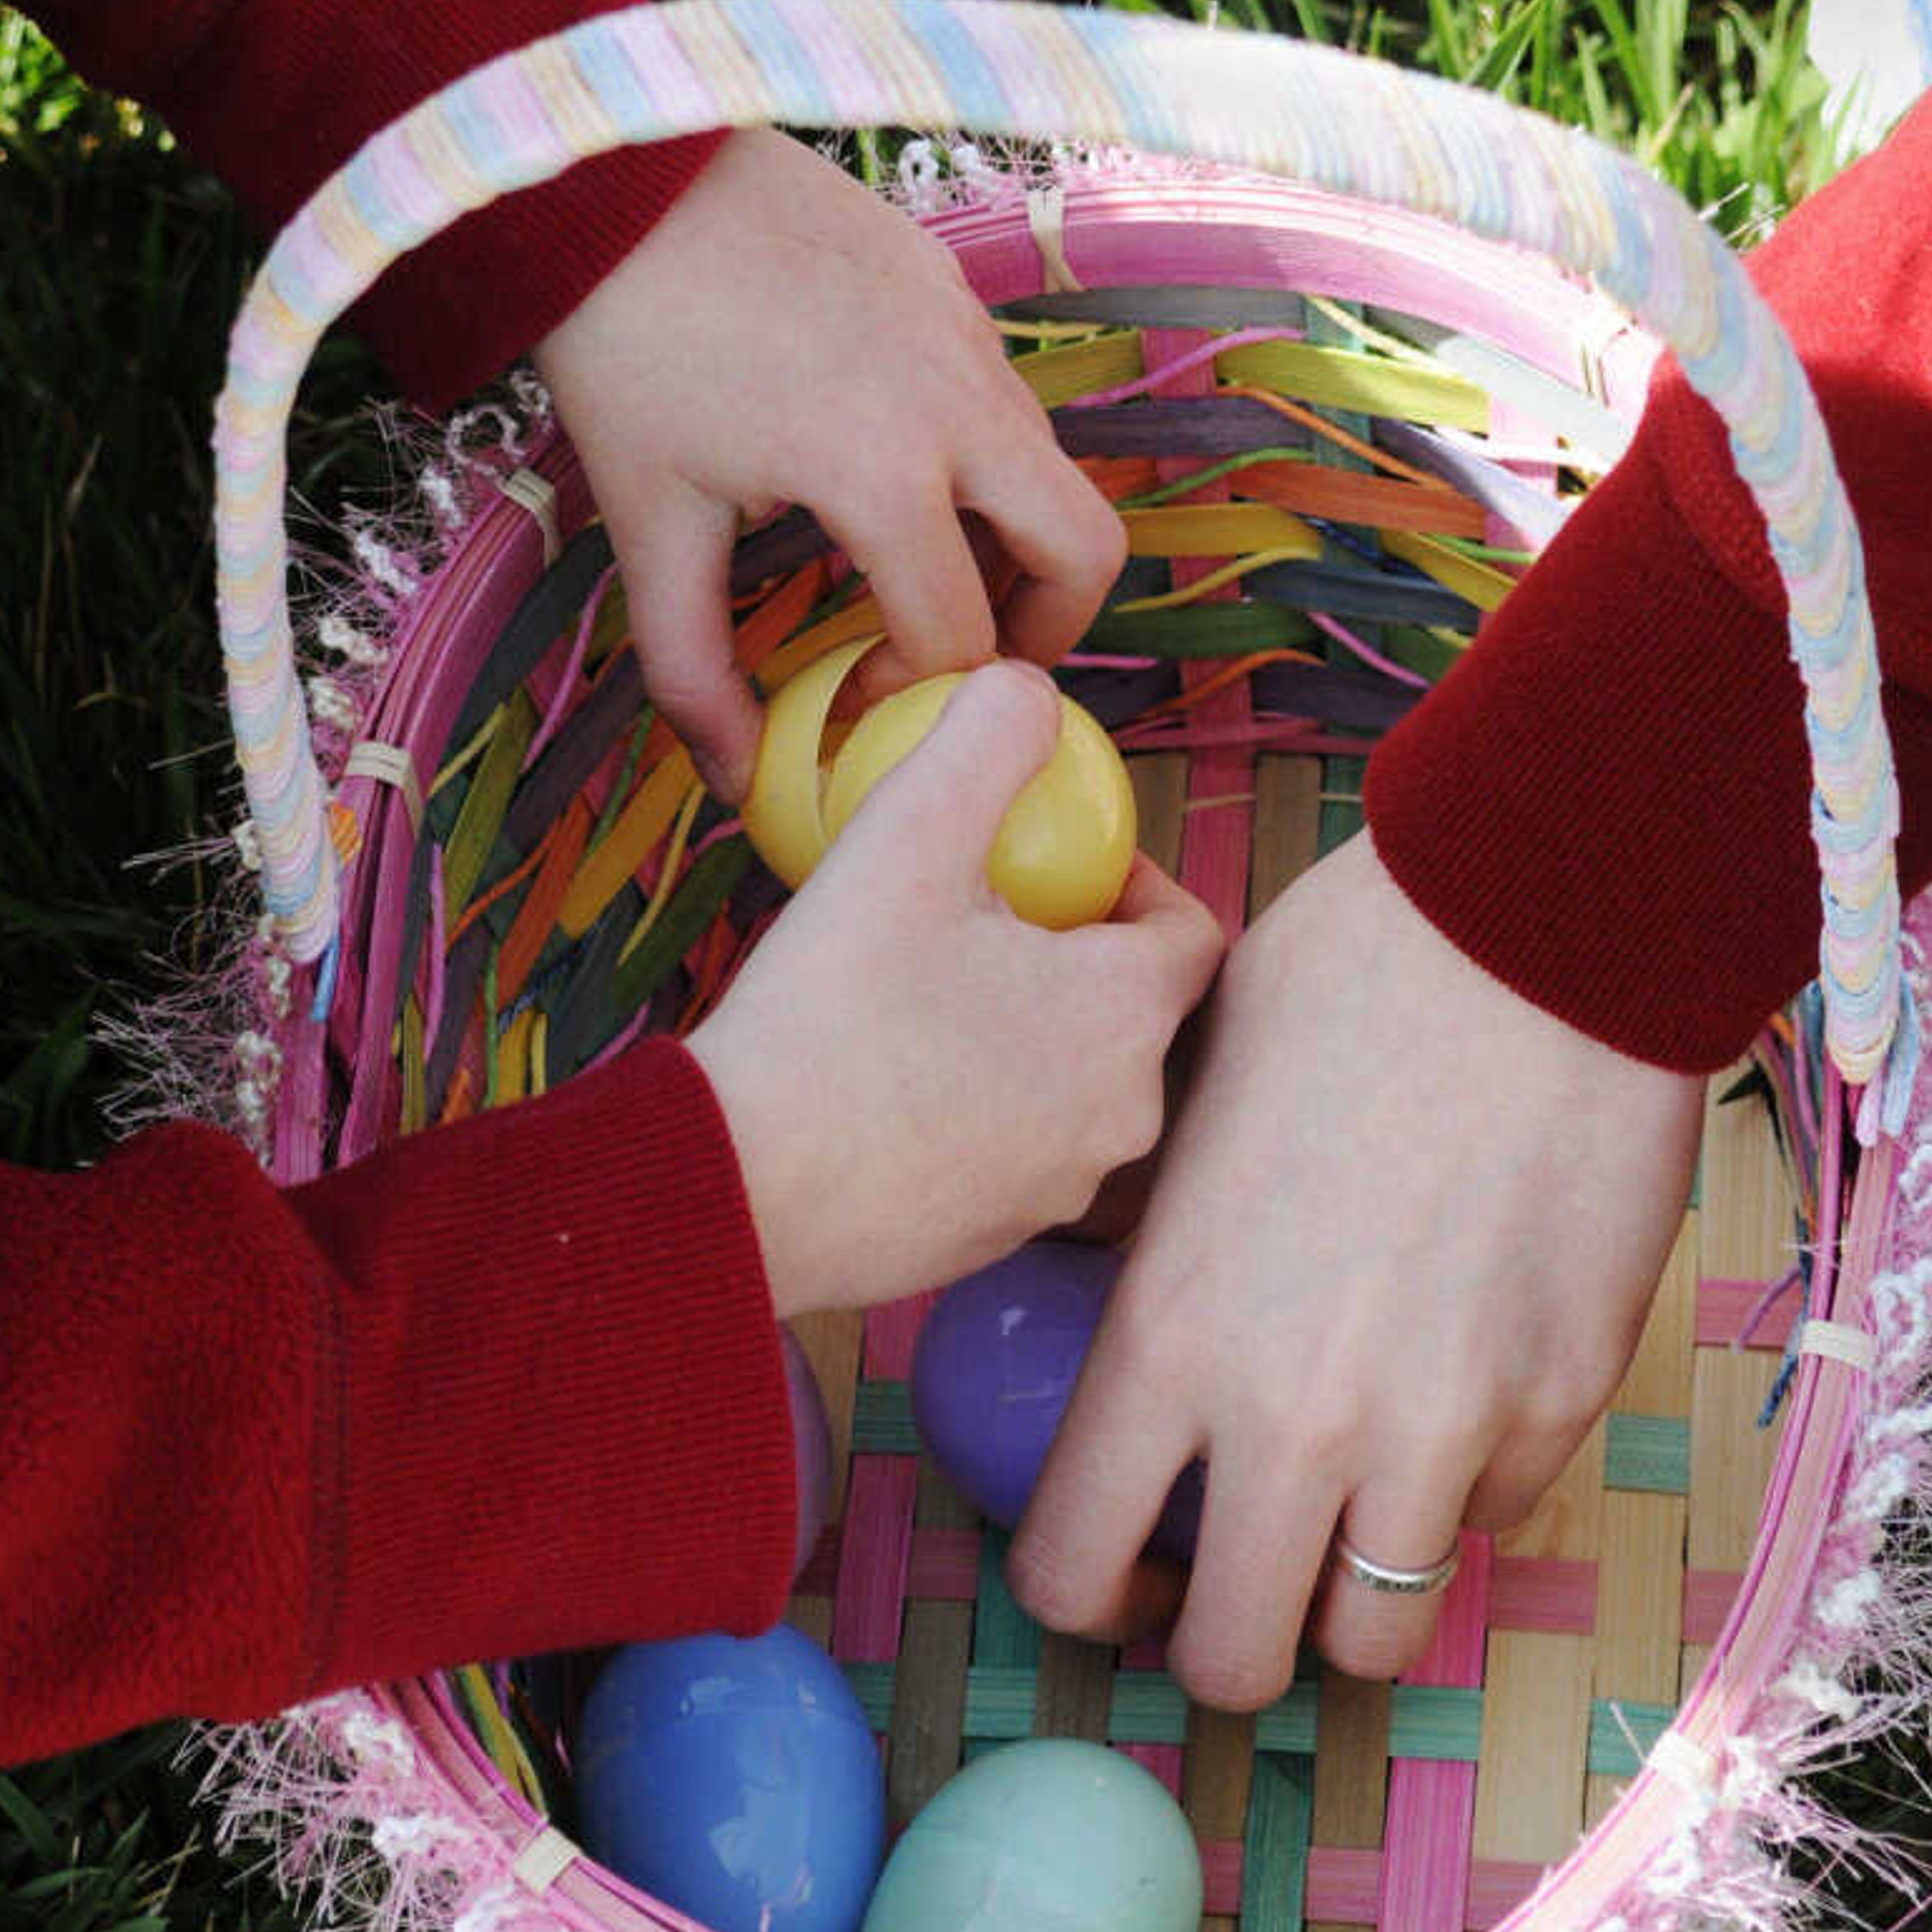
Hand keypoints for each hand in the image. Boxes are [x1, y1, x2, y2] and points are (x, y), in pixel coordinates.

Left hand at [533, 130, 1124, 799]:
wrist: (612, 173)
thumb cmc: (623, 350)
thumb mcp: (650, 527)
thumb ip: (694, 671)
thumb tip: (732, 782)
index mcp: (883, 472)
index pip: (961, 634)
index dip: (919, 697)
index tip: (859, 700)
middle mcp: (957, 400)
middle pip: (1085, 551)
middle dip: (1045, 628)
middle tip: (969, 660)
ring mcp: (966, 333)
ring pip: (1052, 471)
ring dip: (1011, 543)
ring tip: (919, 571)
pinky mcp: (951, 285)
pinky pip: (1001, 399)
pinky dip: (975, 459)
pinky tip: (881, 462)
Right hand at [686, 664, 1222, 1319]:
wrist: (739, 1190)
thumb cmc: (830, 1014)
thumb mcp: (908, 835)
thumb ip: (985, 738)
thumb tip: (1027, 687)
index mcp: (1127, 1015)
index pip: (1192, 931)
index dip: (1136, 879)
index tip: (1060, 863)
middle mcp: (1121, 1117)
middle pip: (1132, 1010)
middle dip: (1072, 957)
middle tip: (978, 922)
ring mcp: (1058, 1193)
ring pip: (1069, 1085)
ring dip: (1022, 1035)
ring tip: (926, 997)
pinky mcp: (994, 1244)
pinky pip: (1010, 1155)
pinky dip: (974, 1113)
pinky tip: (888, 1084)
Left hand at [1005, 832, 1705, 1703]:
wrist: (1536, 928)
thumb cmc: (1343, 982)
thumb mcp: (1184, 1110)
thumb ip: (1146, 1246)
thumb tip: (1121, 1311)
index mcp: (1169, 1340)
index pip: (1074, 1567)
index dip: (1087, 1596)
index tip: (1119, 1575)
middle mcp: (1293, 1418)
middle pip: (1233, 1660)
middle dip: (1223, 1646)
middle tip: (1238, 1588)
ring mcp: (1439, 1427)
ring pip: (1377, 1638)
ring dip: (1353, 1599)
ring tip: (1355, 1524)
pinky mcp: (1559, 1404)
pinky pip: (1495, 1519)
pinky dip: (1467, 1490)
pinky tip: (1462, 1392)